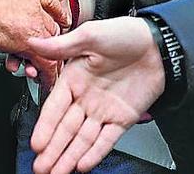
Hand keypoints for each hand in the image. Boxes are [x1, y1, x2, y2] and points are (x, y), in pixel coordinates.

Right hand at [27, 18, 165, 173]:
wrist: (159, 44)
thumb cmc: (125, 34)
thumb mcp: (91, 35)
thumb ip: (62, 46)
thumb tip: (34, 42)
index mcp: (74, 78)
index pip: (54, 107)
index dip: (45, 127)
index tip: (37, 143)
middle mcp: (86, 97)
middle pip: (66, 129)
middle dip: (52, 150)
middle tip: (41, 167)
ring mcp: (103, 110)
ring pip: (83, 139)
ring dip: (69, 156)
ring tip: (56, 172)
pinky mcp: (122, 118)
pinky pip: (106, 139)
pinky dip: (95, 152)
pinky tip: (83, 164)